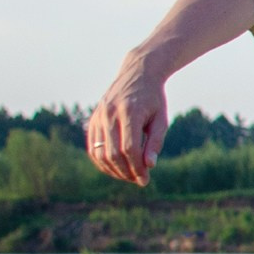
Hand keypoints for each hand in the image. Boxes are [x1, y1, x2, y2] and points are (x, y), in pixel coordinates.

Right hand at [85, 54, 168, 186]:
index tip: (145, 180)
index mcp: (129, 112)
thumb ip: (155, 142)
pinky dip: (102, 162)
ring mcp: (98, 116)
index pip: (130, 149)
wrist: (137, 74)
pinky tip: (115, 169)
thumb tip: (149, 166)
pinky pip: (93, 147)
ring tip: (129, 176)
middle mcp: (109, 114)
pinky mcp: (93, 120)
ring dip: (113, 170)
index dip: (137, 168)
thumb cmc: (153, 99)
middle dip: (126, 172)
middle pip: (113, 153)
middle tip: (138, 180)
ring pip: (100, 153)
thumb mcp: (161, 119)